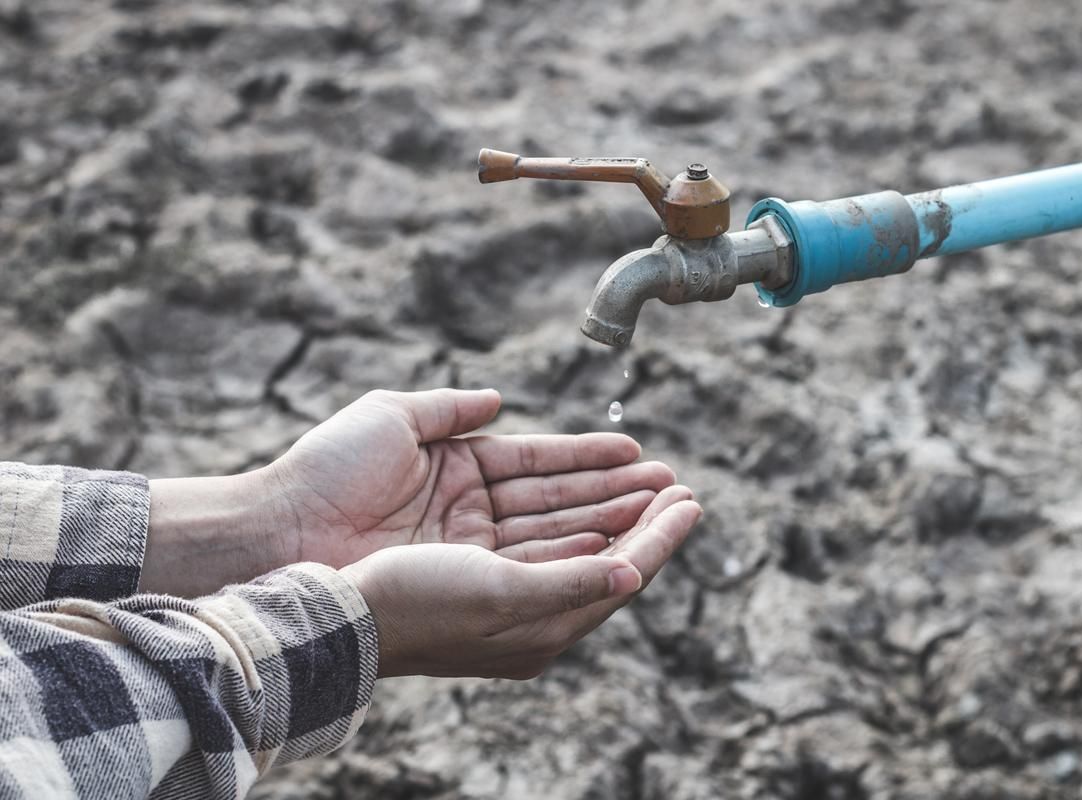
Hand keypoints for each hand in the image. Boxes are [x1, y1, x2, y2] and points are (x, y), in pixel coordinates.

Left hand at [142, 389, 674, 595]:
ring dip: (619, 524)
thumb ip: (449, 408)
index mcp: (459, 476)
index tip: (637, 451)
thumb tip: (497, 399)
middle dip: (621, 495)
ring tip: (671, 507)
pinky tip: (633, 545)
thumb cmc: (324, 472)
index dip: (591, 458)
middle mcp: (473, 520)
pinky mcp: (476, 589)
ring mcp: (475, 557)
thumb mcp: (392, 419)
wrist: (279, 533)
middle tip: (675, 484)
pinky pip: (545, 572)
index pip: (541, 466)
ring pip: (564, 538)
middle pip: (563, 506)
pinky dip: (591, 560)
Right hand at [341, 485, 701, 678]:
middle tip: (680, 484)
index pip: (623, 573)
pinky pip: (543, 539)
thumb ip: (572, 583)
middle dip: (645, 519)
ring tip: (648, 480)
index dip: (661, 536)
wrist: (340, 613)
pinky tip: (588, 502)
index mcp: (544, 628)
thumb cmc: (416, 604)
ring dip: (613, 509)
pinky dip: (573, 517)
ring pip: (577, 543)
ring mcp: (506, 591)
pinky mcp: (481, 570)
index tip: (693, 500)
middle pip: (607, 557)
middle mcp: (532, 614)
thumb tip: (635, 572)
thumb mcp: (501, 594)